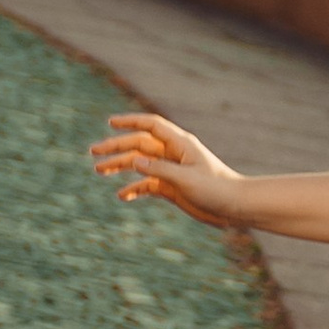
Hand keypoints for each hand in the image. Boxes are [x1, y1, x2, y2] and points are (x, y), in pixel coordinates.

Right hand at [90, 111, 245, 220]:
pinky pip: (148, 184)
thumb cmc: (216, 189)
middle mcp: (173, 154)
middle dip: (116, 147)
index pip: (151, 126)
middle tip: (94, 153)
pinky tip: (122, 195)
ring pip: (140, 164)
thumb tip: (134, 161)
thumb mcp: (186, 179)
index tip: (110, 123)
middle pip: (139, 145)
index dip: (130, 122)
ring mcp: (171, 170)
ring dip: (120, 166)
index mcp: (180, 144)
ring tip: (99, 171)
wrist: (234, 207)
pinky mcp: (172, 187)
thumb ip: (159, 169)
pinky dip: (134, 188)